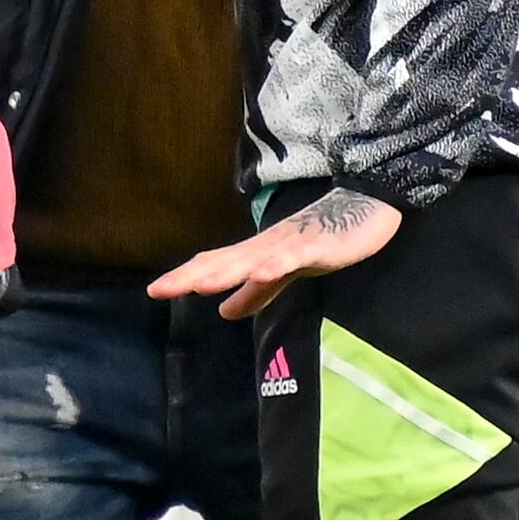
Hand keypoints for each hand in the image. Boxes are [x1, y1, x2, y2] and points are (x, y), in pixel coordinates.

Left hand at [151, 186, 401, 321]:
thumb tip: (224, 312)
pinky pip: (295, 256)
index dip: (185, 277)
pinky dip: (278, 264)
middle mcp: (266, 247)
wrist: (363, 207)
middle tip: (160, 289)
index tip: (155, 291)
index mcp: (257, 254)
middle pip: (224, 262)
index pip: (215, 266)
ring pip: (253, 259)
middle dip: (192, 275)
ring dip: (226, 271)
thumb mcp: (284, 273)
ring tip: (199, 284)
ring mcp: (290, 244)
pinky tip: (263, 271)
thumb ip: (256, 292)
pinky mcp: (316, 245)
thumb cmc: (320, 239)